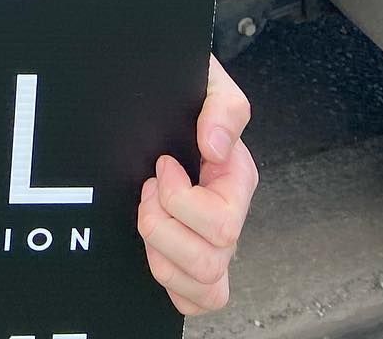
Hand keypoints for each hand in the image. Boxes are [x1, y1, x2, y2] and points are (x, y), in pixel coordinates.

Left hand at [138, 54, 257, 314]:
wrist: (161, 96)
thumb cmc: (183, 92)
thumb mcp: (209, 82)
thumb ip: (223, 108)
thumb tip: (216, 148)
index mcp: (235, 180)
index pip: (220, 222)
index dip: (179, 199)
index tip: (161, 164)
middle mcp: (227, 218)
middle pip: (209, 260)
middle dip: (162, 224)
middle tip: (147, 189)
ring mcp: (209, 243)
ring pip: (203, 286)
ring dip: (161, 252)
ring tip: (147, 214)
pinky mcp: (186, 260)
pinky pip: (193, 300)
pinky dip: (170, 281)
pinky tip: (153, 246)